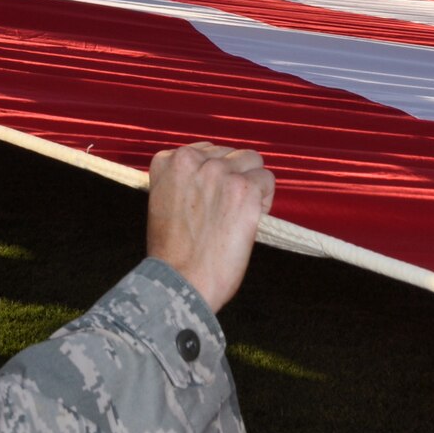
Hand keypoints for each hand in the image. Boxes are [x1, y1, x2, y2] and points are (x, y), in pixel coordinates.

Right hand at [146, 141, 273, 313]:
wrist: (181, 282)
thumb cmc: (174, 253)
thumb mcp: (165, 203)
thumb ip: (186, 181)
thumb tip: (214, 177)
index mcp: (168, 161)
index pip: (206, 151)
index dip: (214, 176)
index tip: (212, 199)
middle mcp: (192, 159)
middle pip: (231, 153)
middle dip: (234, 177)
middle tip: (228, 209)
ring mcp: (219, 172)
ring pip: (253, 161)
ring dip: (252, 184)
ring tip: (242, 212)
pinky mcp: (244, 189)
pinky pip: (267, 180)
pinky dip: (264, 200)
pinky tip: (252, 220)